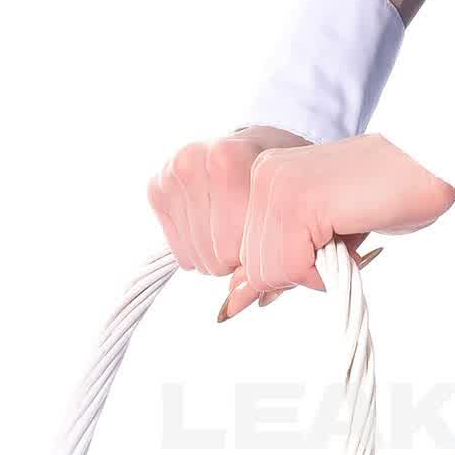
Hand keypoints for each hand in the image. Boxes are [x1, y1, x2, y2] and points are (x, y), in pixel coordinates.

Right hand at [147, 123, 303, 317]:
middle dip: (240, 258)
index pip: (240, 249)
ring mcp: (173, 173)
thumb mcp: (297, 208)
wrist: (265, 144)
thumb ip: (278, 256)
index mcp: (230, 158)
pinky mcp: (157, 187)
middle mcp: (195, 161)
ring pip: (197, 258)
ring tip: (235, 231)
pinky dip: (199, 249)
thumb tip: (230, 309)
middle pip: (217, 255)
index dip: (263, 258)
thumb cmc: (287, 179)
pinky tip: (213, 227)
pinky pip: (179, 251)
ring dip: (219, 256)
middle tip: (254, 237)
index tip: (275, 244)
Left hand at [223, 132, 454, 308]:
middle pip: (252, 266)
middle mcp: (262, 175)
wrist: (430, 162)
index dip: (286, 268)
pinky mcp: (298, 200)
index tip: (320, 254)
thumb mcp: (321, 230)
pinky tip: (349, 239)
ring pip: (268, 270)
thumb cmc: (387, 196)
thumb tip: (235, 300)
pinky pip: (290, 266)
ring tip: (347, 237)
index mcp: (264, 176)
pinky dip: (323, 271)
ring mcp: (277, 185)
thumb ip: (281, 256)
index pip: (244, 253)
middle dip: (301, 270)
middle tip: (342, 241)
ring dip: (315, 271)